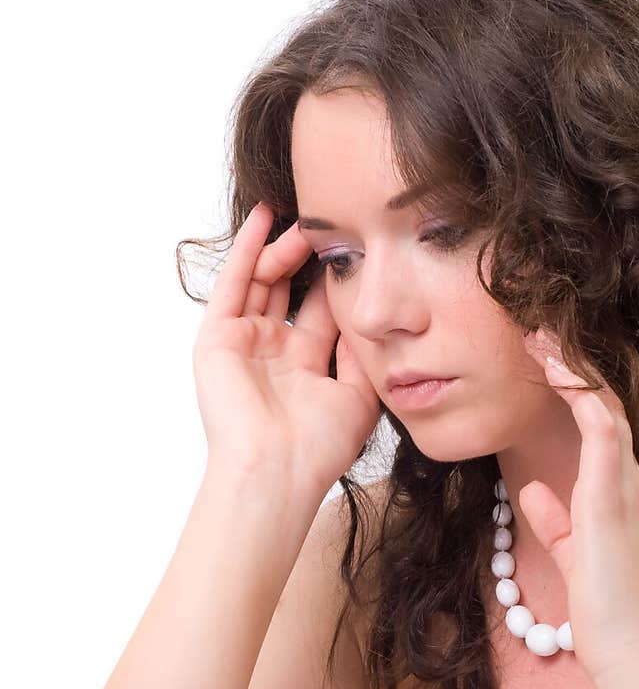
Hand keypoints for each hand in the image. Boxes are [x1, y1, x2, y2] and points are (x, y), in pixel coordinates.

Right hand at [192, 203, 380, 493]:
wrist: (278, 471)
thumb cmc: (318, 447)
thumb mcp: (358, 394)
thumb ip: (361, 351)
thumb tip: (370, 312)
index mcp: (304, 366)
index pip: (320, 309)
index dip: (336, 279)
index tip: (358, 248)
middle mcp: (273, 351)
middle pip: (289, 289)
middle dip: (308, 257)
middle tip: (329, 225)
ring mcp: (244, 343)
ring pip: (262, 280)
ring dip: (282, 247)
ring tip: (305, 217)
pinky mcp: (219, 338)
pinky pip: (233, 283)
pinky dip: (248, 250)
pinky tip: (265, 219)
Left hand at [519, 328, 638, 683]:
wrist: (633, 651)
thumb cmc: (607, 610)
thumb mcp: (573, 554)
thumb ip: (557, 521)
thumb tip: (535, 491)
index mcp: (615, 493)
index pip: (595, 424)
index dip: (569, 388)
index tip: (539, 358)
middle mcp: (626, 482)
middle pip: (601, 404)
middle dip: (570, 365)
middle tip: (537, 330)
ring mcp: (624, 488)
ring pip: (603, 408)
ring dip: (572, 370)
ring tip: (540, 336)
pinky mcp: (613, 500)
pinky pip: (604, 435)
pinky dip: (584, 399)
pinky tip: (562, 372)